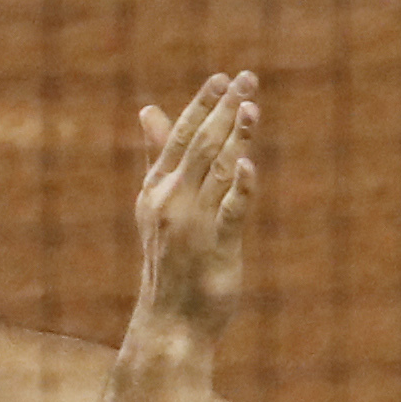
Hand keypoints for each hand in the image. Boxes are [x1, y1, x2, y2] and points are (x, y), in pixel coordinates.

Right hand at [130, 73, 258, 341]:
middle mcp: (171, 202)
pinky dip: (240, 187)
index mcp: (156, 189)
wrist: (169, 323)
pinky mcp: (215, 250)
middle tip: (246, 79)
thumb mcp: (158, 204)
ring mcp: (192, 225)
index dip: (201, 106)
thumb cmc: (170, 262)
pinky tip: (250, 164)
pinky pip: (230, 212)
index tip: (222, 78)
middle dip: (223, 110)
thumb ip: (158, 155)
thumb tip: (149, 110)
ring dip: (235, 137)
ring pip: (217, 171)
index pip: (180, 137)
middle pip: (201, 146)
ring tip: (251, 106)